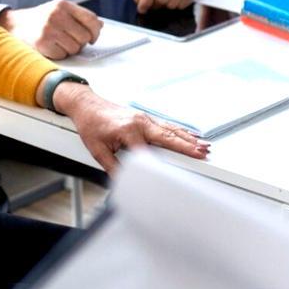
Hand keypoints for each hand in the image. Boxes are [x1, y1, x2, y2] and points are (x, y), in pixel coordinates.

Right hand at [0, 0, 101, 58]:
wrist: (13, 25)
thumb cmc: (39, 19)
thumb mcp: (58, 10)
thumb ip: (79, 16)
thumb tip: (100, 25)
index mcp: (63, 4)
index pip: (91, 19)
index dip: (96, 31)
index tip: (93, 37)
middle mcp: (56, 15)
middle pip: (85, 37)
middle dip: (80, 42)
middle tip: (69, 40)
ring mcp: (49, 29)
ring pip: (75, 48)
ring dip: (69, 49)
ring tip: (58, 42)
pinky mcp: (42, 43)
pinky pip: (63, 55)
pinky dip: (58, 54)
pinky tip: (50, 47)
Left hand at [49, 82, 208, 173]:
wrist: (85, 105)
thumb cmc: (90, 125)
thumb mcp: (97, 150)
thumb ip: (113, 167)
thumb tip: (125, 183)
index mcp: (128, 130)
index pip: (148, 153)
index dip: (160, 166)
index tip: (173, 176)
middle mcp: (140, 122)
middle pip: (168, 136)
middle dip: (187, 146)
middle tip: (203, 153)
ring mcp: (144, 118)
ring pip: (170, 129)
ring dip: (188, 138)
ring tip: (203, 145)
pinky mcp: (144, 118)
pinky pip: (166, 125)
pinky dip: (180, 131)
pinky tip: (189, 135)